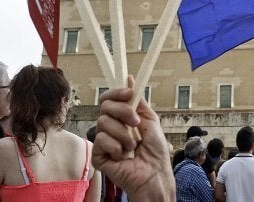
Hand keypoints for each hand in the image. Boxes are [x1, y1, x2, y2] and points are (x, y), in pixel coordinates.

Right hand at [91, 76, 174, 201]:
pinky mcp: (98, 155)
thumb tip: (130, 78)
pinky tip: (122, 156)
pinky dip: (115, 147)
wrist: (154, 174)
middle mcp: (111, 128)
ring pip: (103, 123)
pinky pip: (100, 140)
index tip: (128, 93)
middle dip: (122, 111)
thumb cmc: (155, 151)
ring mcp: (103, 141)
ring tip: (133, 146)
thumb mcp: (150, 120)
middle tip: (135, 123)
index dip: (116, 93)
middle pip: (104, 107)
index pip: (109, 99)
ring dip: (123, 134)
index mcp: (122, 119)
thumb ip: (138, 101)